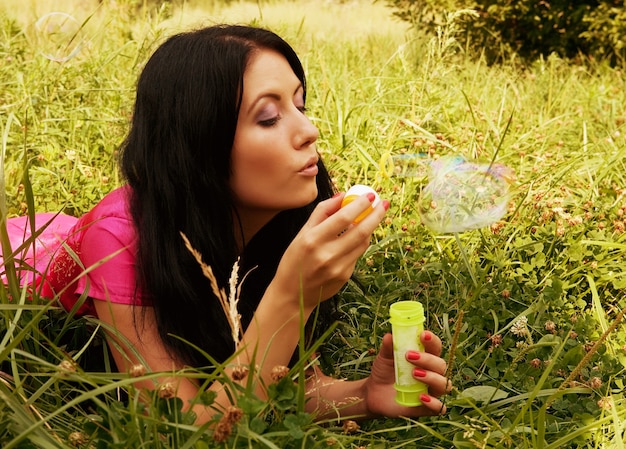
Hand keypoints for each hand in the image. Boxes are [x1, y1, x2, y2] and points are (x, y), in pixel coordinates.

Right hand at [273, 192, 387, 308]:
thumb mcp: (302, 233)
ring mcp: (338, 267)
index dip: (360, 205)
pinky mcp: (345, 276)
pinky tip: (355, 237)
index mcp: (313, 240)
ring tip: (372, 217)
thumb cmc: (295, 260)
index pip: (343, 218)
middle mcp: (327, 254)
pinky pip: (357, 254)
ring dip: (370, 228)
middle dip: (376, 215)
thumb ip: (322, 212)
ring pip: (363, 243)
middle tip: (384, 203)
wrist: (293, 294)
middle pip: (360, 231)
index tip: (370, 195)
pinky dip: (360, 242)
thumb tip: (343, 195)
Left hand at [363, 331, 450, 417]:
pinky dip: (433, 403)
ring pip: (444, 385)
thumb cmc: (383, 371)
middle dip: (428, 359)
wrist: (373, 393)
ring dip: (432, 378)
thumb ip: (388, 347)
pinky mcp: (426, 407)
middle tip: (409, 356)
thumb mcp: (384, 358)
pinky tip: (421, 397)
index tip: (423, 335)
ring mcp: (431, 391)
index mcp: (425, 357)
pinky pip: (439, 408)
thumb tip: (390, 336)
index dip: (432, 340)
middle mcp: (432, 373)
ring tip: (414, 374)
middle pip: (441, 365)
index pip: (435, 347)